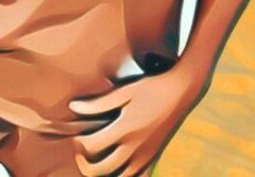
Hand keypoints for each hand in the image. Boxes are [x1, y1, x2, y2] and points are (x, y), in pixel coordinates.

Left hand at [70, 64, 199, 176]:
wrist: (181, 90)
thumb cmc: (151, 87)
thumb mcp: (125, 91)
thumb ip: (99, 103)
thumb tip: (73, 107)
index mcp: (125, 128)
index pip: (92, 146)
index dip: (78, 143)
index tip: (75, 136)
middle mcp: (135, 146)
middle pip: (102, 169)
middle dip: (85, 165)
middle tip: (79, 153)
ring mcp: (146, 155)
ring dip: (104, 175)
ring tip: (95, 162)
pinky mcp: (154, 156)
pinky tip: (117, 172)